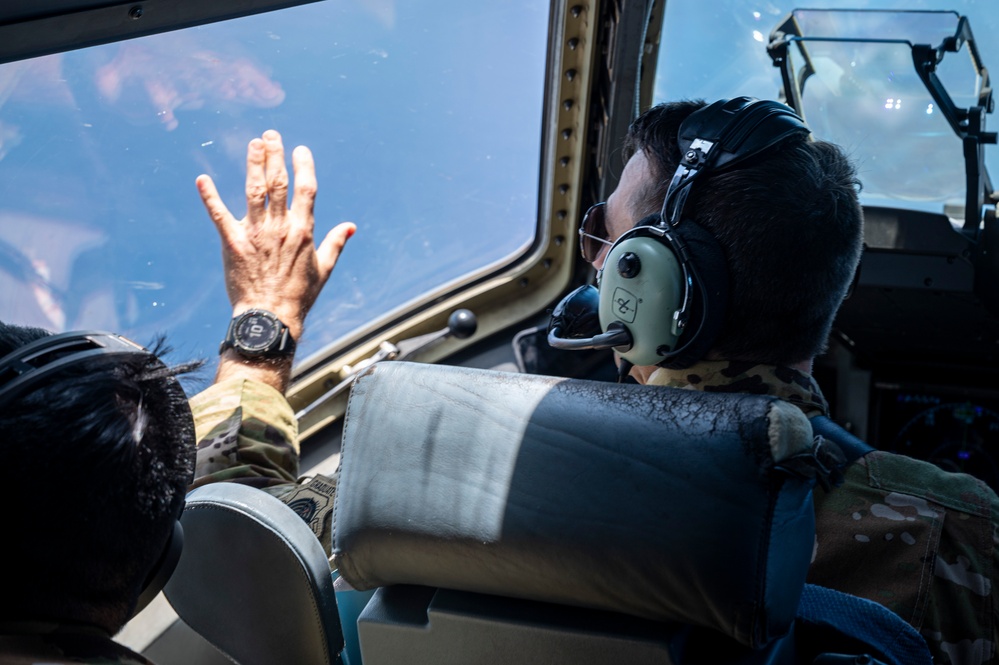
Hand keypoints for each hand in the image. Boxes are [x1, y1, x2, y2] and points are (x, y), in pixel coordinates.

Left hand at [197, 129, 354, 341]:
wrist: (271, 318)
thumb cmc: (299, 296)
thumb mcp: (324, 269)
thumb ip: (336, 243)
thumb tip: (351, 226)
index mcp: (303, 231)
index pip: (306, 189)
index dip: (303, 166)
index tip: (300, 149)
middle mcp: (280, 227)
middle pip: (278, 182)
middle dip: (275, 155)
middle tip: (271, 134)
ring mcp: (255, 233)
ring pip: (254, 190)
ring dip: (253, 163)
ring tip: (253, 143)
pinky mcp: (232, 243)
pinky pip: (219, 214)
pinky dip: (210, 196)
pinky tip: (202, 178)